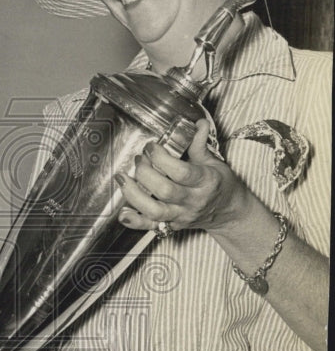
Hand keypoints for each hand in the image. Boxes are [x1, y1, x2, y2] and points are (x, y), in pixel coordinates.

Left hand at [115, 120, 246, 234]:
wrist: (228, 212)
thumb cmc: (219, 184)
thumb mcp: (215, 162)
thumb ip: (200, 144)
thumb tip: (198, 123)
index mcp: (205, 182)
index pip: (181, 172)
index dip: (161, 158)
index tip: (151, 147)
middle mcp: (192, 201)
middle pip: (164, 191)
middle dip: (145, 173)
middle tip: (138, 160)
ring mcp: (181, 215)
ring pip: (154, 211)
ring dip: (133, 194)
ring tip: (123, 178)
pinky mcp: (172, 226)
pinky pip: (150, 227)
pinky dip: (134, 221)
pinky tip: (122, 212)